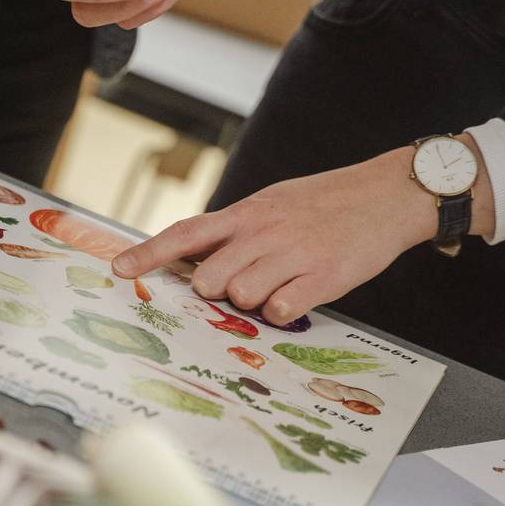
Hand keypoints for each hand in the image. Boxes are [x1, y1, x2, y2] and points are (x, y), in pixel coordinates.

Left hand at [113, 149, 442, 324]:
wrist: (387, 194)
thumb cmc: (323, 204)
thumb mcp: (272, 205)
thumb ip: (236, 232)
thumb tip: (198, 264)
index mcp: (246, 214)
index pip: (185, 234)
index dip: (148, 254)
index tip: (117, 270)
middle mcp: (262, 232)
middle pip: (209, 280)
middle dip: (216, 293)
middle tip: (243, 283)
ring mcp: (292, 253)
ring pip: (242, 297)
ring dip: (254, 302)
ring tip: (282, 283)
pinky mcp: (324, 275)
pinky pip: (281, 310)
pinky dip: (284, 311)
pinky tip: (299, 294)